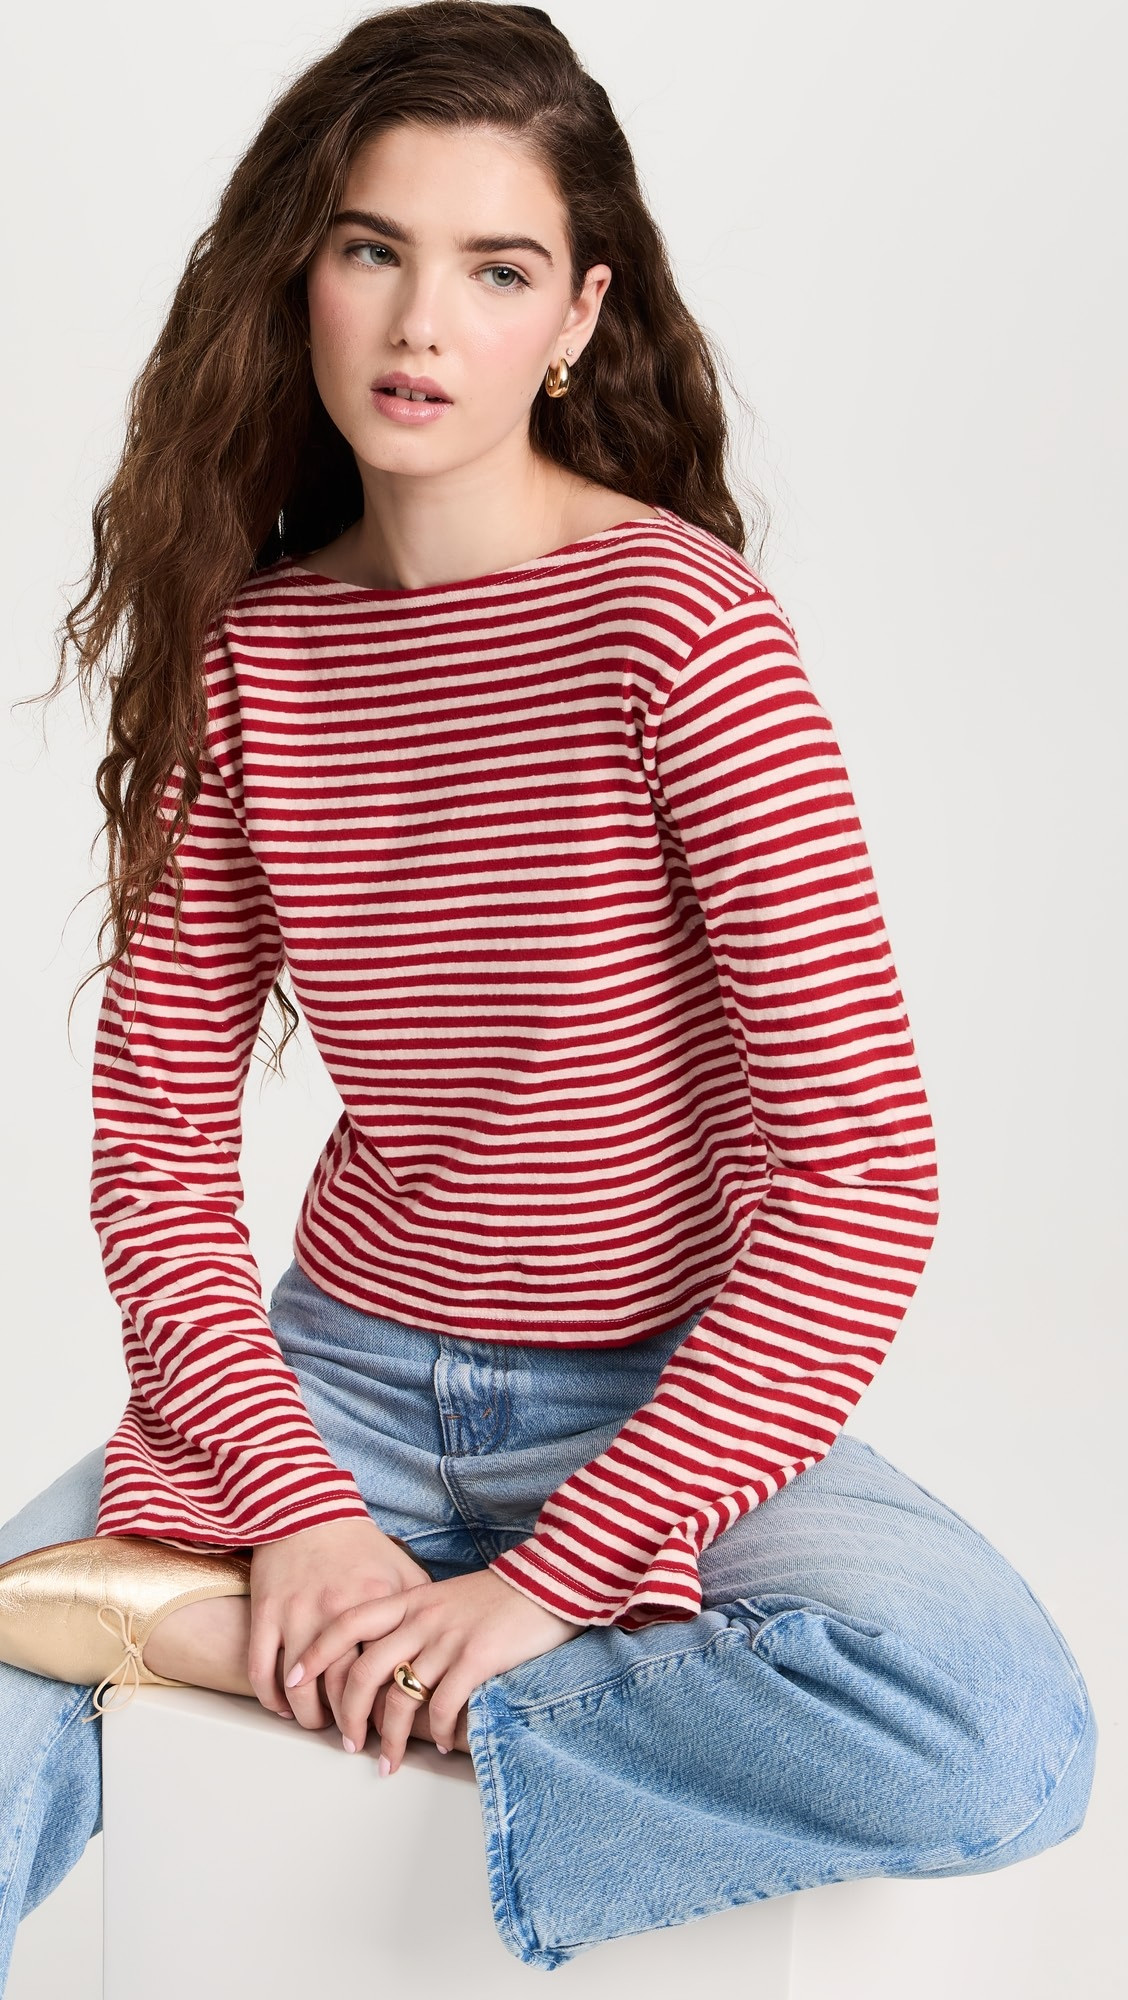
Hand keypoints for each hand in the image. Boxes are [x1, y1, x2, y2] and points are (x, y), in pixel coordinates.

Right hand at [248, 1517, 431, 1732]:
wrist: (307, 1508)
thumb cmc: (358, 1546)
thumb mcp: (400, 1569)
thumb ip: (420, 1608)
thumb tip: (439, 1649)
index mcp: (377, 1603)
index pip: (385, 1673)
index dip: (389, 1710)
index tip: (392, 1729)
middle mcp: (337, 1611)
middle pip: (343, 1690)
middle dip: (349, 1726)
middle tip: (354, 1742)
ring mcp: (298, 1614)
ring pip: (300, 1690)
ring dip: (310, 1718)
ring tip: (320, 1726)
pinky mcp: (266, 1612)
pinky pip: (262, 1670)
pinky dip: (271, 1698)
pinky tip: (284, 1707)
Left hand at [284, 1565, 584, 1770]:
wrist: (550, 1580)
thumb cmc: (496, 1596)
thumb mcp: (444, 1598)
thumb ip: (414, 1619)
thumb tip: (386, 1659)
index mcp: (409, 1599)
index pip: (347, 1623)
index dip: (316, 1653)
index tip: (293, 1680)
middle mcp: (421, 1617)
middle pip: (364, 1669)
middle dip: (348, 1713)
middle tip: (346, 1742)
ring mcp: (447, 1638)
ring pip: (400, 1697)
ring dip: (389, 1738)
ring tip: (387, 1762)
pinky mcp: (476, 1657)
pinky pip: (442, 1706)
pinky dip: (435, 1733)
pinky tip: (438, 1745)